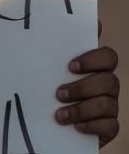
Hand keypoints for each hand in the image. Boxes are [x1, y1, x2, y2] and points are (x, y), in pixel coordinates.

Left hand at [55, 22, 118, 146]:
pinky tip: (76, 127)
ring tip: (59, 115)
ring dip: (81, 110)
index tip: (70, 66)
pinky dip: (92, 126)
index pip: (108, 56)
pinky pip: (110, 126)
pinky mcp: (108, 127)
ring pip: (108, 104)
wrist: (43, 125)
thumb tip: (67, 25)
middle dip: (82, 88)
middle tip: (59, 94)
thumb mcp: (44, 69)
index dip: (93, 60)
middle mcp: (106, 84)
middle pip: (109, 81)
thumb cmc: (44, 89)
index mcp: (95, 67)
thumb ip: (51, 48)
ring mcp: (110, 106)